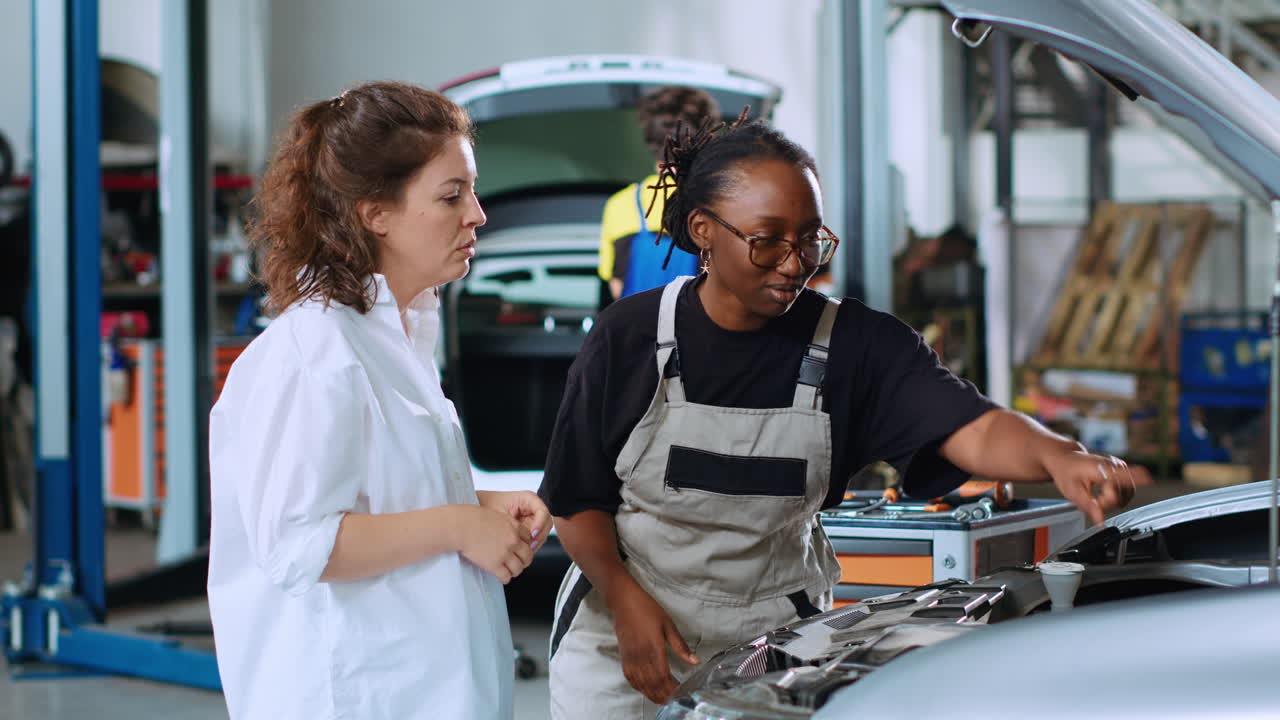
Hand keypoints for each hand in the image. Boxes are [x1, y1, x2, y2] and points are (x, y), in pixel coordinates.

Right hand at [454, 505, 533, 583]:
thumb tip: (504, 531)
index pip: (529, 539)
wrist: (461, 526)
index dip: (525, 545)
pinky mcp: (494, 565)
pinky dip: (505, 579)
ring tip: (509, 572)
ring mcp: (505, 553)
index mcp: (514, 526)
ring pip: (518, 568)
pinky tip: (501, 577)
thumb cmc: (472, 518)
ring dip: (515, 571)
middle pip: (528, 555)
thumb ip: (504, 524)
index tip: (520, 549)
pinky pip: (506, 576)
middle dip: (524, 560)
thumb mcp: (495, 515)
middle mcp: (513, 540)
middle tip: (519, 563)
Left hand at [477, 490, 552, 551]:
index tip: (532, 534)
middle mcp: (532, 508)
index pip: (543, 512)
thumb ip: (515, 524)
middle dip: (539, 536)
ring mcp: (530, 519)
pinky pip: (533, 539)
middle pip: (546, 524)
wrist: (474, 511)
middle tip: (530, 546)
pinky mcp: (526, 529)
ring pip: (541, 533)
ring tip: (525, 551)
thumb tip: (529, 537)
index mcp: (528, 498)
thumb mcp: (501, 514)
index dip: (540, 524)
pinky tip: (520, 551)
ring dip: (535, 543)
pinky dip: (529, 546)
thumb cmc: (485, 506)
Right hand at [607, 580, 698, 704]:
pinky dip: (639, 687)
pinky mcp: (624, 657)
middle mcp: (641, 656)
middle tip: (673, 701)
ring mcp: (630, 658)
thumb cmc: (647, 609)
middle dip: (663, 695)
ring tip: (662, 700)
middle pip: (652, 684)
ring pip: (641, 683)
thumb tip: (695, 661)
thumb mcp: (668, 624)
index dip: (672, 688)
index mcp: (654, 648)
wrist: (623, 601)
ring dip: (652, 694)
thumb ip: (680, 646)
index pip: (663, 676)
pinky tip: (646, 690)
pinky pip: (630, 677)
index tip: (681, 693)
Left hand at [1045, 450, 1151, 524]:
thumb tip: (1101, 522)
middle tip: (1093, 501)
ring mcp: (1121, 467)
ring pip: (1127, 495)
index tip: (1148, 479)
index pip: (1126, 475)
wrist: (1066, 460)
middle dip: (1108, 503)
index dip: (1139, 478)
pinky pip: (1128, 491)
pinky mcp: (1123, 470)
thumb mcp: (1072, 491)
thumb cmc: (1067, 473)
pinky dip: (1118, 496)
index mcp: (1103, 469)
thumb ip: (1088, 506)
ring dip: (1113, 501)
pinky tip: (1105, 493)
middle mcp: (1116, 466)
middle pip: (1123, 495)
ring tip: (1098, 496)